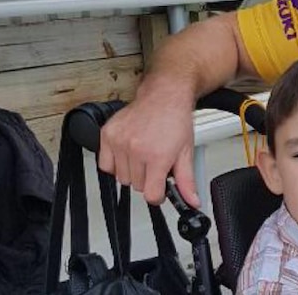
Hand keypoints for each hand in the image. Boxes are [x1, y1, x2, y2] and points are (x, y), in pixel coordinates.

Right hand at [98, 90, 198, 206]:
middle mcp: (136, 149)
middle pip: (137, 186)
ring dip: (132, 171)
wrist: (164, 96)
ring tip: (144, 154)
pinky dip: (115, 163)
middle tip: (156, 162)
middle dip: (148, 179)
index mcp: (157, 156)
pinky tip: (129, 152)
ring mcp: (120, 142)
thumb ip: (187, 181)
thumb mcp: (187, 152)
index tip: (161, 188)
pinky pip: (105, 164)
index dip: (159, 195)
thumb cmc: (176, 120)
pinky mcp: (107, 135)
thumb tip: (192, 201)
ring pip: (121, 177)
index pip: (151, 195)